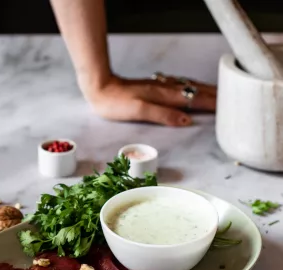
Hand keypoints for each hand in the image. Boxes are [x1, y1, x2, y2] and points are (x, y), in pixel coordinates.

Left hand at [82, 74, 216, 126]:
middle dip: (214, 96)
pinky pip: (180, 87)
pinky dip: (192, 89)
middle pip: (196, 92)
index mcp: (165, 96)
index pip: (194, 100)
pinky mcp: (154, 87)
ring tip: (218, 95)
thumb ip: (163, 115)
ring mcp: (161, 87)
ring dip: (205, 91)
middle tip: (231, 100)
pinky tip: (192, 91)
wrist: (100, 88)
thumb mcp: (139, 111)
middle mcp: (166, 90)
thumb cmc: (116, 103)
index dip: (211, 105)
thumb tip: (187, 120)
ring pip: (189, 88)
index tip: (228, 109)